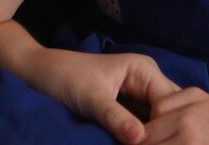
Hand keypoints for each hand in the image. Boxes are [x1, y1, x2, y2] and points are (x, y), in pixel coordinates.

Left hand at [17, 45, 178, 144]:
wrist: (36, 74)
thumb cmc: (63, 78)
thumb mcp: (91, 99)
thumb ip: (116, 119)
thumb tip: (141, 141)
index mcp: (144, 70)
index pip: (171, 104)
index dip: (167, 129)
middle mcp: (147, 81)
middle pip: (168, 114)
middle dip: (163, 135)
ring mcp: (138, 96)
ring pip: (157, 123)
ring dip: (152, 138)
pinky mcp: (126, 110)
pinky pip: (142, 127)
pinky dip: (141, 139)